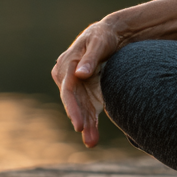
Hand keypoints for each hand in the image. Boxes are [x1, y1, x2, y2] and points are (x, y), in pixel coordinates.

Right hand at [51, 19, 121, 147]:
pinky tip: (93, 136)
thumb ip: (90, 58)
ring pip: (80, 107)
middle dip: (81, 121)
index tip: (79, 125)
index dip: (73, 108)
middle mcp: (66, 76)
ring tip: (92, 142)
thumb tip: (79, 74)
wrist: (111, 33)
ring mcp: (74, 84)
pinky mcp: (83, 89)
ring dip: (86, 124)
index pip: (68, 90)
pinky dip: (90, 120)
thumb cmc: (103, 36)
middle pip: (73, 102)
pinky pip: (86, 106)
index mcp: (66, 64)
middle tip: (90, 140)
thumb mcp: (99, 42)